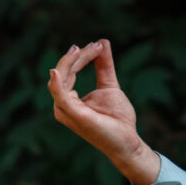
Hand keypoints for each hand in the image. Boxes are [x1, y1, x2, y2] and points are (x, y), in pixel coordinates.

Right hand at [47, 39, 160, 184]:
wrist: (128, 142)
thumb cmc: (117, 119)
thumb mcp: (109, 86)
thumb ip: (104, 66)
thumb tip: (102, 41)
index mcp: (68, 100)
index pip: (68, 71)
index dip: (81, 56)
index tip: (98, 45)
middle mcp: (62, 106)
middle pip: (62, 72)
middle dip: (79, 56)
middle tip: (96, 46)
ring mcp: (66, 111)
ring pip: (60, 78)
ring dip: (74, 61)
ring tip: (91, 49)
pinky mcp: (75, 115)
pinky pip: (60, 96)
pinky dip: (57, 83)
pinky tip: (57, 71)